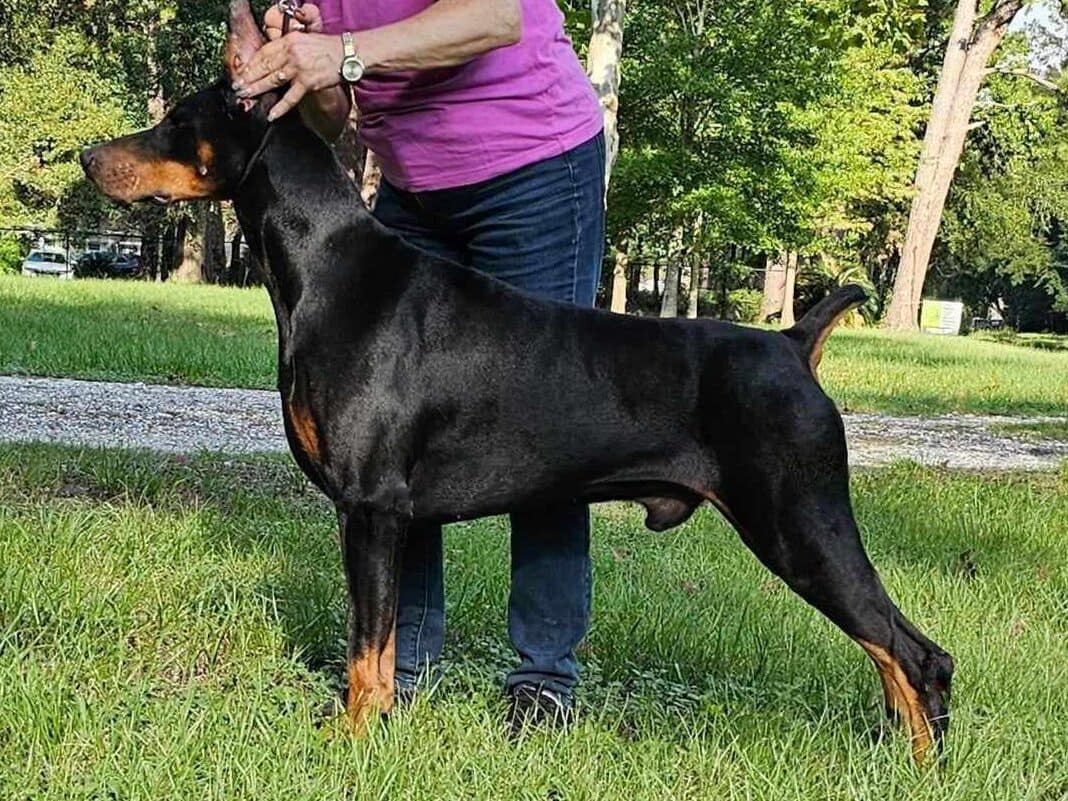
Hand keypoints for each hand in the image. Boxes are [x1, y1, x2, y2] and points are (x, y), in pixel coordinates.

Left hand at [235, 5, 342, 121]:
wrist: (347, 54)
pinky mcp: (307, 82)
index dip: (251, 63)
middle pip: (264, 66)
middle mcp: (291, 53)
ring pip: (272, 80)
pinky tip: (271, 114)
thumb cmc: (327, 49)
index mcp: (288, 41)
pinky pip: (290, 97)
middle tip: (238, 86)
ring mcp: (298, 68)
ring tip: (246, 96)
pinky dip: (280, 107)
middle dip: (248, 77)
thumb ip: (288, 49)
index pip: (264, 52)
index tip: (242, 71)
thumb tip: (273, 60)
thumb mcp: (304, 41)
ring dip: (257, 89)